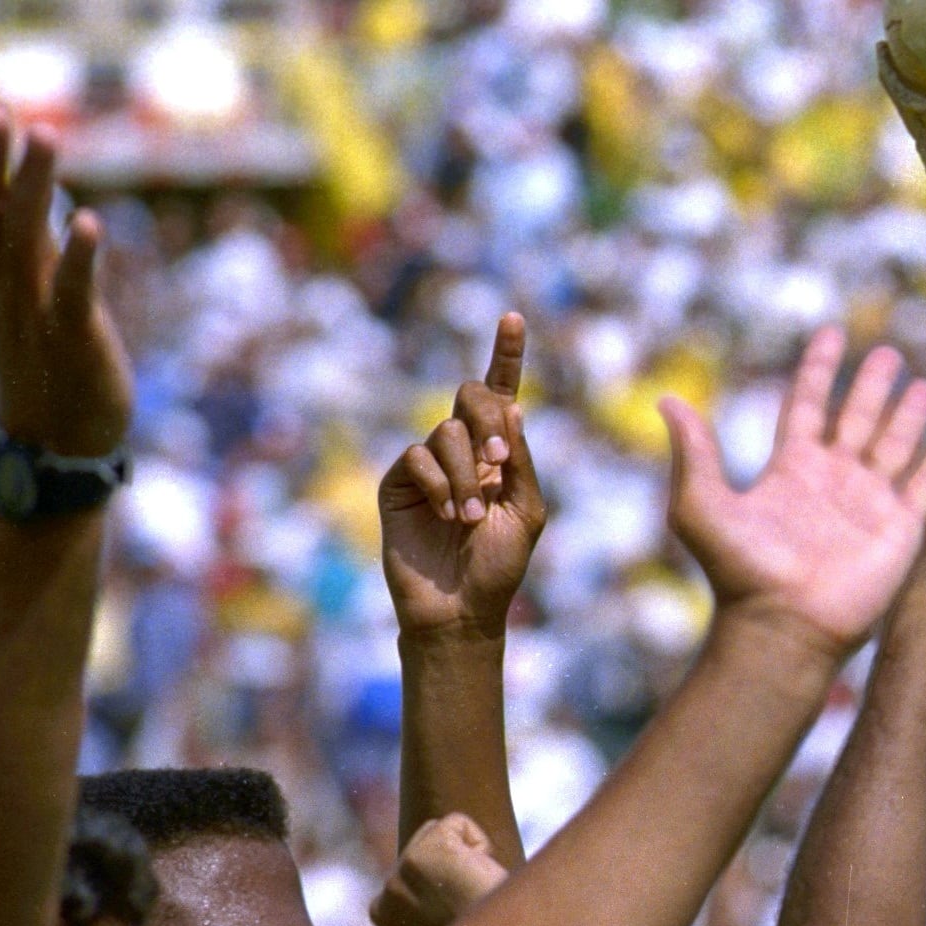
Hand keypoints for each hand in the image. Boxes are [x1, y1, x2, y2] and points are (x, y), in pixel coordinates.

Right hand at [0, 98, 130, 458]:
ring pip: (24, 241)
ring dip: (34, 186)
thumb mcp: (7, 287)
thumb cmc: (39, 354)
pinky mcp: (73, 340)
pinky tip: (89, 222)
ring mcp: (32, 312)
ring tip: (46, 134)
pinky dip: (77, 258)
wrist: (56, 443)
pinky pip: (70, 295)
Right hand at [370, 812, 508, 925]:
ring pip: (435, 838)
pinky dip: (482, 843)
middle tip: (477, 909)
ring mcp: (394, 884)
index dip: (451, 894)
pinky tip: (486, 878)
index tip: (469, 922)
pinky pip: (457, 825)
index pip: (411, 890)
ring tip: (480, 896)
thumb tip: (447, 903)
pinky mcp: (417, 860)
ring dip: (465, 860)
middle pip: (420, 860)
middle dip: (453, 875)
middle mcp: (382, 913)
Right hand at [382, 313, 545, 639]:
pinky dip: (440, 483)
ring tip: (472, 517)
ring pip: (447, 432)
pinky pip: (417, 456)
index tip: (513, 317)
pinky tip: (448, 515)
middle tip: (500, 461)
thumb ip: (521, 459)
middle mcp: (463, 450)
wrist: (461, 609)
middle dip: (486, 420)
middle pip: (470, 397)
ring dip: (467, 474)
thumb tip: (512, 406)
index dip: (506, 355)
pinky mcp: (398, 482)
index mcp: (499, 453)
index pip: (501, 395)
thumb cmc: (499, 565)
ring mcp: (428, 464)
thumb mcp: (526, 509)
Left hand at [665, 327, 925, 652]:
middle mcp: (833, 480)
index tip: (830, 333)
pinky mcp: (900, 528)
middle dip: (871, 385)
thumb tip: (667, 399)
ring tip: (924, 382)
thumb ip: (694, 453)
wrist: (785, 626)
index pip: (806, 405)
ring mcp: (869, 503)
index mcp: (790, 469)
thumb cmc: (741, 571)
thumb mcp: (702, 506)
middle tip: (886, 352)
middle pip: (856, 418)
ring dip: (908, 413)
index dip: (818, 369)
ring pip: (894, 444)